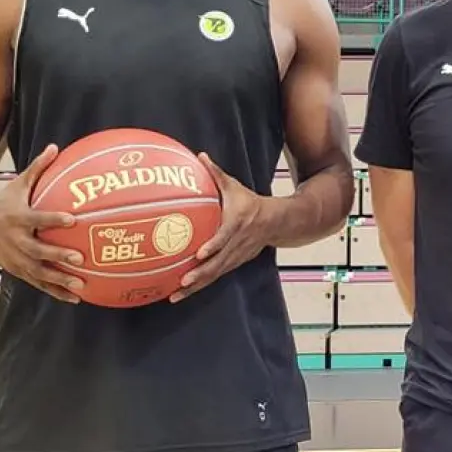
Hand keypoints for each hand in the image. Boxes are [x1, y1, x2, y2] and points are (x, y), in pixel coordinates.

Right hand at [0, 143, 84, 303]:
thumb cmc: (2, 202)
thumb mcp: (17, 184)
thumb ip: (38, 168)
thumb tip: (56, 146)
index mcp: (17, 217)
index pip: (38, 218)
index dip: (54, 219)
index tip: (73, 219)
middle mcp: (15, 240)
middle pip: (38, 250)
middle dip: (58, 255)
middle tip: (80, 259)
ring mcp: (15, 258)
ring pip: (38, 272)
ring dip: (59, 280)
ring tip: (81, 286)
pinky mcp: (16, 270)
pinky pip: (38, 283)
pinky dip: (55, 292)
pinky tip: (76, 298)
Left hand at [170, 153, 273, 303]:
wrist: (275, 222)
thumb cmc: (250, 202)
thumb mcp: (234, 187)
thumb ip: (216, 173)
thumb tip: (200, 156)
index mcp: (237, 223)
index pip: (225, 237)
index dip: (214, 246)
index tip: (200, 253)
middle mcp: (237, 243)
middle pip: (218, 263)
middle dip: (200, 274)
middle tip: (183, 281)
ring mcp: (236, 256)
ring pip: (215, 274)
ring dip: (197, 286)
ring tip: (176, 295)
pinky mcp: (234, 263)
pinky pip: (215, 277)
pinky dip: (200, 286)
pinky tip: (182, 293)